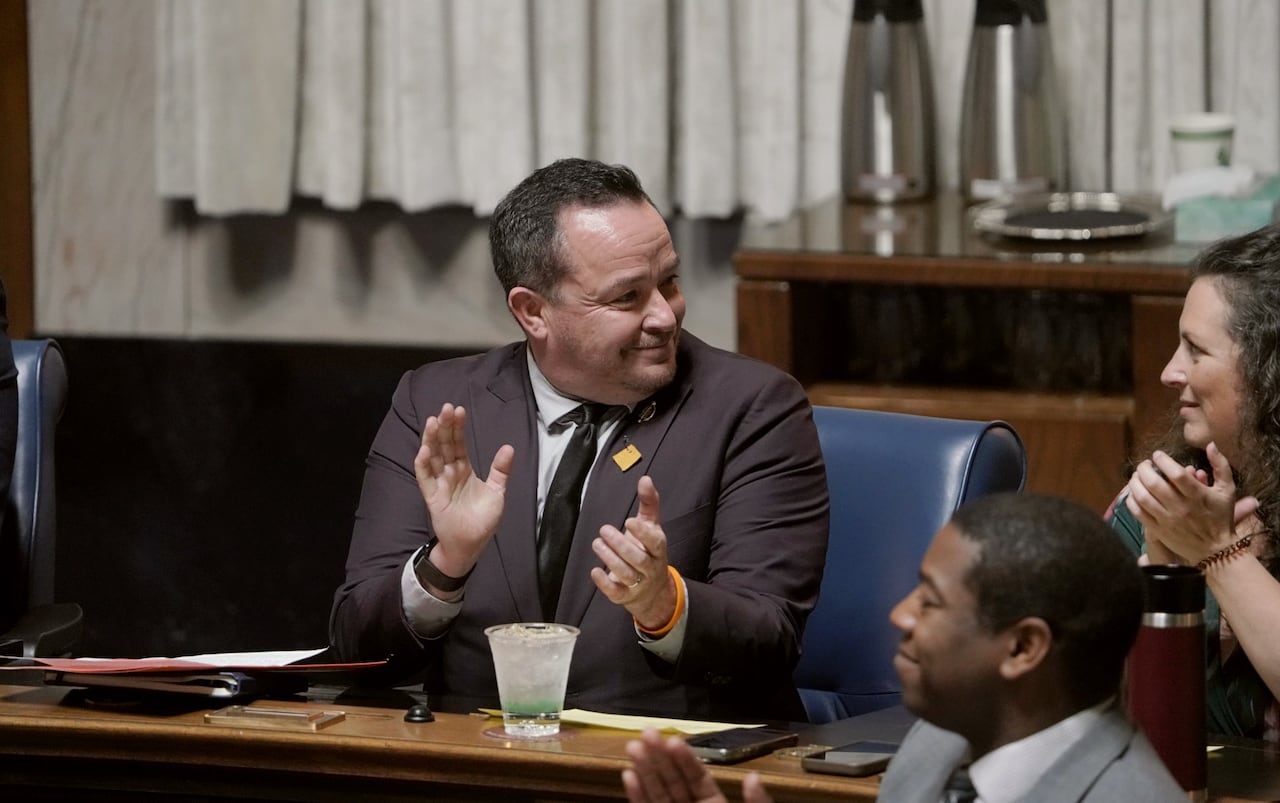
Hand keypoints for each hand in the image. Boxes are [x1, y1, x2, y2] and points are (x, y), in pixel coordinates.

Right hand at [413, 403, 513, 576]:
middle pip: (445, 445)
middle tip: (446, 408)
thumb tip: (508, 447)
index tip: (459, 410)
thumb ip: (500, 471)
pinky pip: (425, 478)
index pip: (459, 444)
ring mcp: (440, 484)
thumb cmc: (482, 520)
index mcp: (465, 470)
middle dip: (445, 427)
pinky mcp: (432, 497)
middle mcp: (450, 473)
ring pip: (433, 457)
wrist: (472, 545)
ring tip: (433, 421)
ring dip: (432, 439)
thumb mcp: (497, 493)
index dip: (458, 428)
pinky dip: (424, 464)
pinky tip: (426, 450)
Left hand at [591, 475, 678, 630]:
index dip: (643, 533)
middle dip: (620, 545)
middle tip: (603, 530)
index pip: (655, 543)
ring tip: (597, 543)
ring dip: (610, 560)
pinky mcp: (624, 596)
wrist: (653, 591)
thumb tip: (645, 478)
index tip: (629, 521)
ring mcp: (638, 584)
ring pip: (627, 574)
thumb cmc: (648, 551)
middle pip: (638, 559)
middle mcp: (650, 567)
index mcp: (658, 549)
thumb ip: (649, 503)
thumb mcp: (651, 527)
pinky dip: (604, 583)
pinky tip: (594, 571)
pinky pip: (616, 593)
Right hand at [621, 728, 772, 802]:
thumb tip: (752, 776)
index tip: (673, 739)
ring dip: (645, 770)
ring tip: (633, 746)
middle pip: (673, 781)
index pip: (698, 778)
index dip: (686, 759)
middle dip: (659, 757)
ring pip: (658, 794)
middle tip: (646, 730)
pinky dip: (637, 797)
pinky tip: (629, 776)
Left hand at [1124, 442, 1257, 562]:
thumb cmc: (1221, 517)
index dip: (1163, 460)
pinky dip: (1131, 500)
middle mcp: (1180, 507)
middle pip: (1154, 483)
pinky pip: (1138, 513)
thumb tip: (1211, 445)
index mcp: (1197, 495)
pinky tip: (1133, 492)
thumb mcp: (1227, 490)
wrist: (1216, 550)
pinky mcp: (1158, 530)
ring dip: (1135, 482)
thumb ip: (1220, 465)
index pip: (1176, 473)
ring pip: (1142, 497)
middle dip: (1144, 469)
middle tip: (1144, 464)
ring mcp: (1167, 519)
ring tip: (1136, 476)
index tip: (1158, 455)